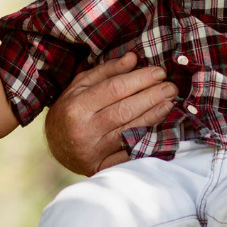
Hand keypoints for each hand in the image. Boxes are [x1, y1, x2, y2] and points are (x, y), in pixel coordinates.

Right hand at [44, 52, 177, 175]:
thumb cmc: (70, 110)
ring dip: (153, 116)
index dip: (140, 79)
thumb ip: (107, 71)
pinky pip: (128, 154)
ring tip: (169, 103)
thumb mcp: (80, 85)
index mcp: (77, 107)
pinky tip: (158, 128)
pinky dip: (145, 141)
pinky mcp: (100, 168)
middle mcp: (84, 130)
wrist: (55, 145)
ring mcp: (93, 152)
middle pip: (125, 110)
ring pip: (130, 131)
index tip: (159, 72)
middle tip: (171, 87)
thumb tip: (133, 58)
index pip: (115, 89)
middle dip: (152, 96)